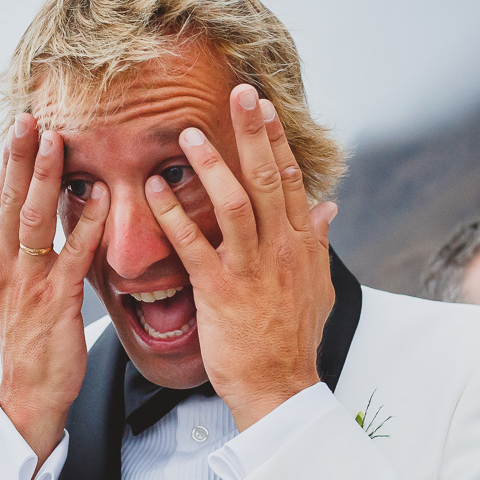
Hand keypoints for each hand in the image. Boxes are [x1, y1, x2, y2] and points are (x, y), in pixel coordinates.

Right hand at [0, 115, 109, 462]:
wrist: (28, 398)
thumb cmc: (36, 344)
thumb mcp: (27, 292)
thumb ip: (37, 256)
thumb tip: (53, 221)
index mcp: (2, 261)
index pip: (2, 202)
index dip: (10, 163)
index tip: (20, 126)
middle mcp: (9, 266)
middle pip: (12, 201)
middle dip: (20, 157)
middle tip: (29, 118)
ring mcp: (30, 283)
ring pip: (35, 221)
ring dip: (45, 178)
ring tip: (56, 141)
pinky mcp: (56, 303)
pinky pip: (73, 256)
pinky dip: (86, 224)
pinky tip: (98, 196)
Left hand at [145, 84, 336, 429]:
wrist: (280, 386)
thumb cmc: (293, 339)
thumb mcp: (318, 286)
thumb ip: (318, 242)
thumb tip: (328, 207)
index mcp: (299, 244)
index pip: (289, 179)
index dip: (275, 140)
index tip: (262, 106)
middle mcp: (280, 248)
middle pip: (266, 177)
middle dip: (252, 132)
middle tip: (239, 93)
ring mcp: (251, 267)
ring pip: (233, 202)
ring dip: (211, 165)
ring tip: (188, 135)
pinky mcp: (221, 289)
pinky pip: (194, 244)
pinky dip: (172, 214)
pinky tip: (152, 190)